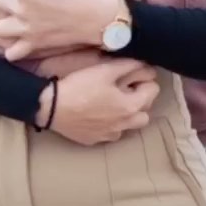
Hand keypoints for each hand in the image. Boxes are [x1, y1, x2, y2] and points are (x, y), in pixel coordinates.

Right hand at [35, 59, 159, 145]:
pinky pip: (110, 132)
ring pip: (128, 126)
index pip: (154, 90)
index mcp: (131, 106)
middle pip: (145, 112)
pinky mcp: (94, 140)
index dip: (145, 79)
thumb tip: (146, 65)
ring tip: (111, 102)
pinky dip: (108, 123)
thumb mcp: (106, 69)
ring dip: (126, 114)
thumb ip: (130, 65)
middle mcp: (125, 124)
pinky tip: (96, 113)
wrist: (51, 108)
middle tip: (124, 88)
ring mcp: (109, 135)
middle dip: (140, 99)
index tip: (133, 74)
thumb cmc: (80, 86)